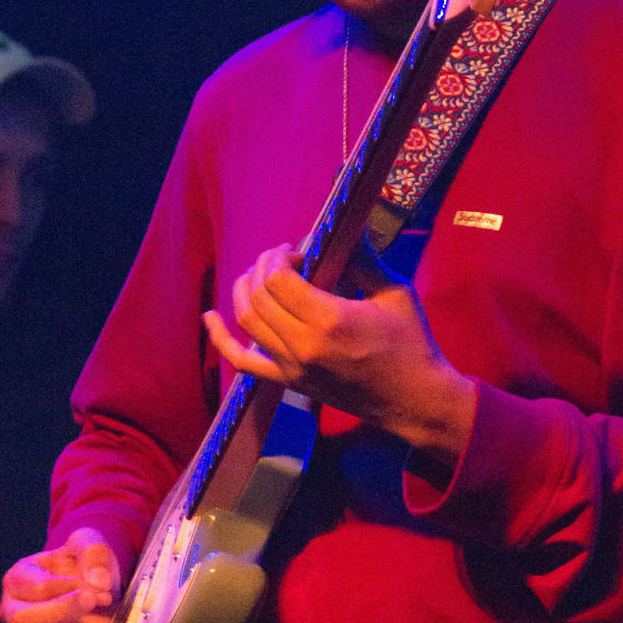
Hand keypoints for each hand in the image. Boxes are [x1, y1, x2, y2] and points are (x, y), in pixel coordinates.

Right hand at [0, 526, 118, 622]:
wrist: (102, 597)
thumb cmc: (88, 569)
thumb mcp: (92, 546)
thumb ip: (93, 553)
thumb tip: (97, 581)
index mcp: (20, 578)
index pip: (34, 587)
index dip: (70, 587)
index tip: (98, 587)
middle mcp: (13, 611)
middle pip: (17, 620)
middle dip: (60, 612)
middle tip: (91, 603)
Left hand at [202, 242, 476, 468]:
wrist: (413, 399)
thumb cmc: (411, 342)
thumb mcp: (394, 291)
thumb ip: (364, 257)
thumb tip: (348, 223)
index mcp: (330, 320)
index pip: (279, 279)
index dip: (280, 257)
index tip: (297, 250)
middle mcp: (304, 345)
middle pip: (258, 296)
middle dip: (263, 267)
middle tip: (281, 257)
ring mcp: (292, 367)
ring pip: (246, 321)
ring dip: (245, 290)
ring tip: (260, 275)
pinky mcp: (289, 382)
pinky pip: (243, 362)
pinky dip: (221, 339)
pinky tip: (209, 318)